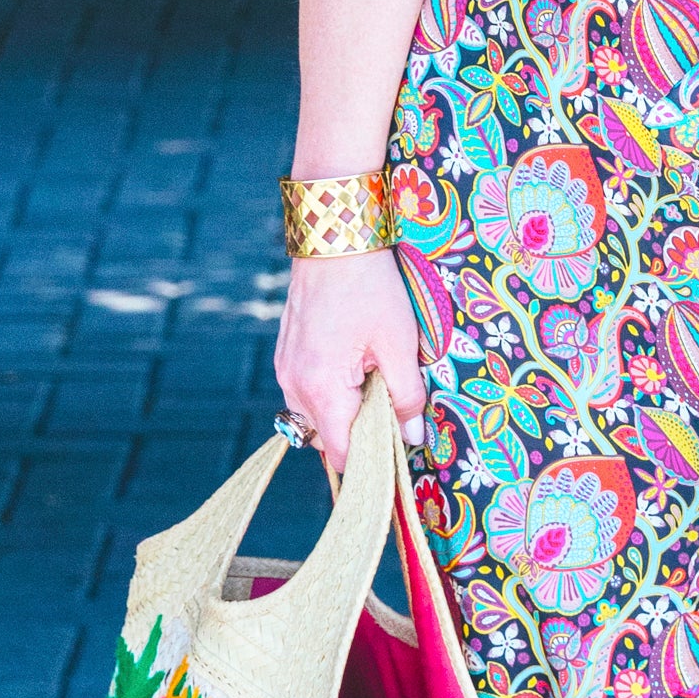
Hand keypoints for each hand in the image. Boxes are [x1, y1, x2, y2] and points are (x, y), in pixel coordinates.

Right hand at [275, 250, 426, 451]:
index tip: (397, 447)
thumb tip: (412, 438)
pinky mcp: (287, 353)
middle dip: (359, 432)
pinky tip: (354, 363)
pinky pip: (306, 391)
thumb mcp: (400, 343)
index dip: (371, 458)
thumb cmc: (370, 288)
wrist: (334, 239)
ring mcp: (286, 369)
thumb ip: (406, 396)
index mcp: (322, 390)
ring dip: (343, 411)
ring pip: (314, 415)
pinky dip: (330, 391)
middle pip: (326, 438)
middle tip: (390, 404)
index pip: (342, 454)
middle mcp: (295, 386)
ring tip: (373, 378)